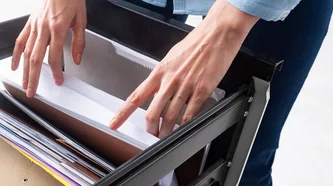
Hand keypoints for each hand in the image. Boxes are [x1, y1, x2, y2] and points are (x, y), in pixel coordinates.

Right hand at [11, 0, 86, 97]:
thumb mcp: (81, 20)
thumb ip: (80, 42)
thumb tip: (77, 59)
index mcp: (58, 28)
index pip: (55, 56)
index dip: (55, 71)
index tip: (58, 81)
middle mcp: (43, 28)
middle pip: (35, 58)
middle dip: (34, 78)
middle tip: (33, 92)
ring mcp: (34, 26)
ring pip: (26, 52)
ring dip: (24, 71)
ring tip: (25, 84)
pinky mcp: (29, 23)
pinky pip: (20, 41)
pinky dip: (15, 55)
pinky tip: (15, 66)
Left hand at [108, 0, 258, 137]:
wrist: (217, 34)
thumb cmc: (195, 43)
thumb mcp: (171, 58)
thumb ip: (163, 76)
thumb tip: (157, 90)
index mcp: (159, 72)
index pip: (136, 96)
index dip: (123, 113)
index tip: (114, 123)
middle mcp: (170, 81)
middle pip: (152, 113)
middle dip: (151, 129)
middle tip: (152, 134)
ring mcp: (185, 87)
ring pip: (170, 118)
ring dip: (167, 132)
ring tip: (166, 136)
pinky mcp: (202, 91)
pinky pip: (190, 114)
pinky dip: (185, 125)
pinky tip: (183, 128)